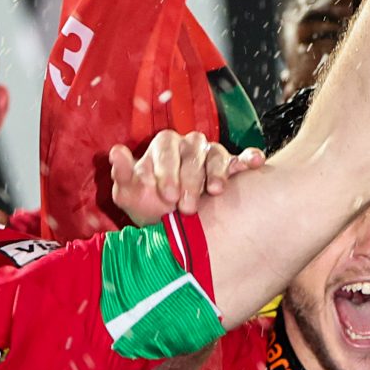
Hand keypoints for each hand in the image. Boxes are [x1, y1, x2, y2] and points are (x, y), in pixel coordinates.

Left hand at [109, 131, 265, 224]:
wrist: (173, 224)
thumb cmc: (149, 205)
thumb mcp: (130, 195)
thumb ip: (122, 174)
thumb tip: (115, 152)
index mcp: (164, 146)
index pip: (166, 147)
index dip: (167, 170)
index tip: (166, 196)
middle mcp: (189, 146)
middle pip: (193, 151)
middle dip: (190, 179)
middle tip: (187, 207)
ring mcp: (211, 155)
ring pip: (217, 153)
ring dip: (217, 172)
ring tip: (216, 192)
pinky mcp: (232, 167)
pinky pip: (242, 158)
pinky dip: (249, 158)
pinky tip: (254, 163)